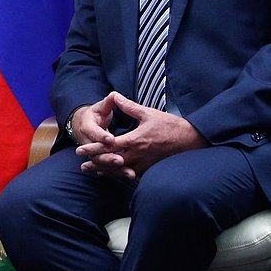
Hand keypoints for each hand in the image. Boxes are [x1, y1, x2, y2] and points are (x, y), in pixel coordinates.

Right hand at [72, 93, 127, 176]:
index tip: (110, 139)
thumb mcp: (100, 107)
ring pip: (103, 164)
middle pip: (97, 153)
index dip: (102, 136)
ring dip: (116, 170)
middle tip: (120, 160)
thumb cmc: (94, 115)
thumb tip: (114, 94)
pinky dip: (119, 173)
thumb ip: (108, 102)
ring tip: (130, 173)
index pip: (94, 133)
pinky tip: (132, 176)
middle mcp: (88, 142)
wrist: (82, 125)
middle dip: (108, 158)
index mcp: (87, 127)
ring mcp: (93, 153)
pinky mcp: (100, 159)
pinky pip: (108, 169)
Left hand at [76, 92, 206, 177]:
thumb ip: (129, 106)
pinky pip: (132, 174)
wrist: (191, 141)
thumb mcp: (148, 113)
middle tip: (81, 165)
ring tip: (93, 171)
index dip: (93, 149)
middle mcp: (137, 155)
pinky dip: (121, 174)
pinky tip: (114, 174)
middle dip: (95, 163)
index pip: (109, 146)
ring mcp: (144, 164)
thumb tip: (115, 96)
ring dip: (106, 171)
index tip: (80, 150)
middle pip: (111, 162)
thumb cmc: (170, 126)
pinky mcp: (150, 169)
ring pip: (120, 170)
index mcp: (135, 140)